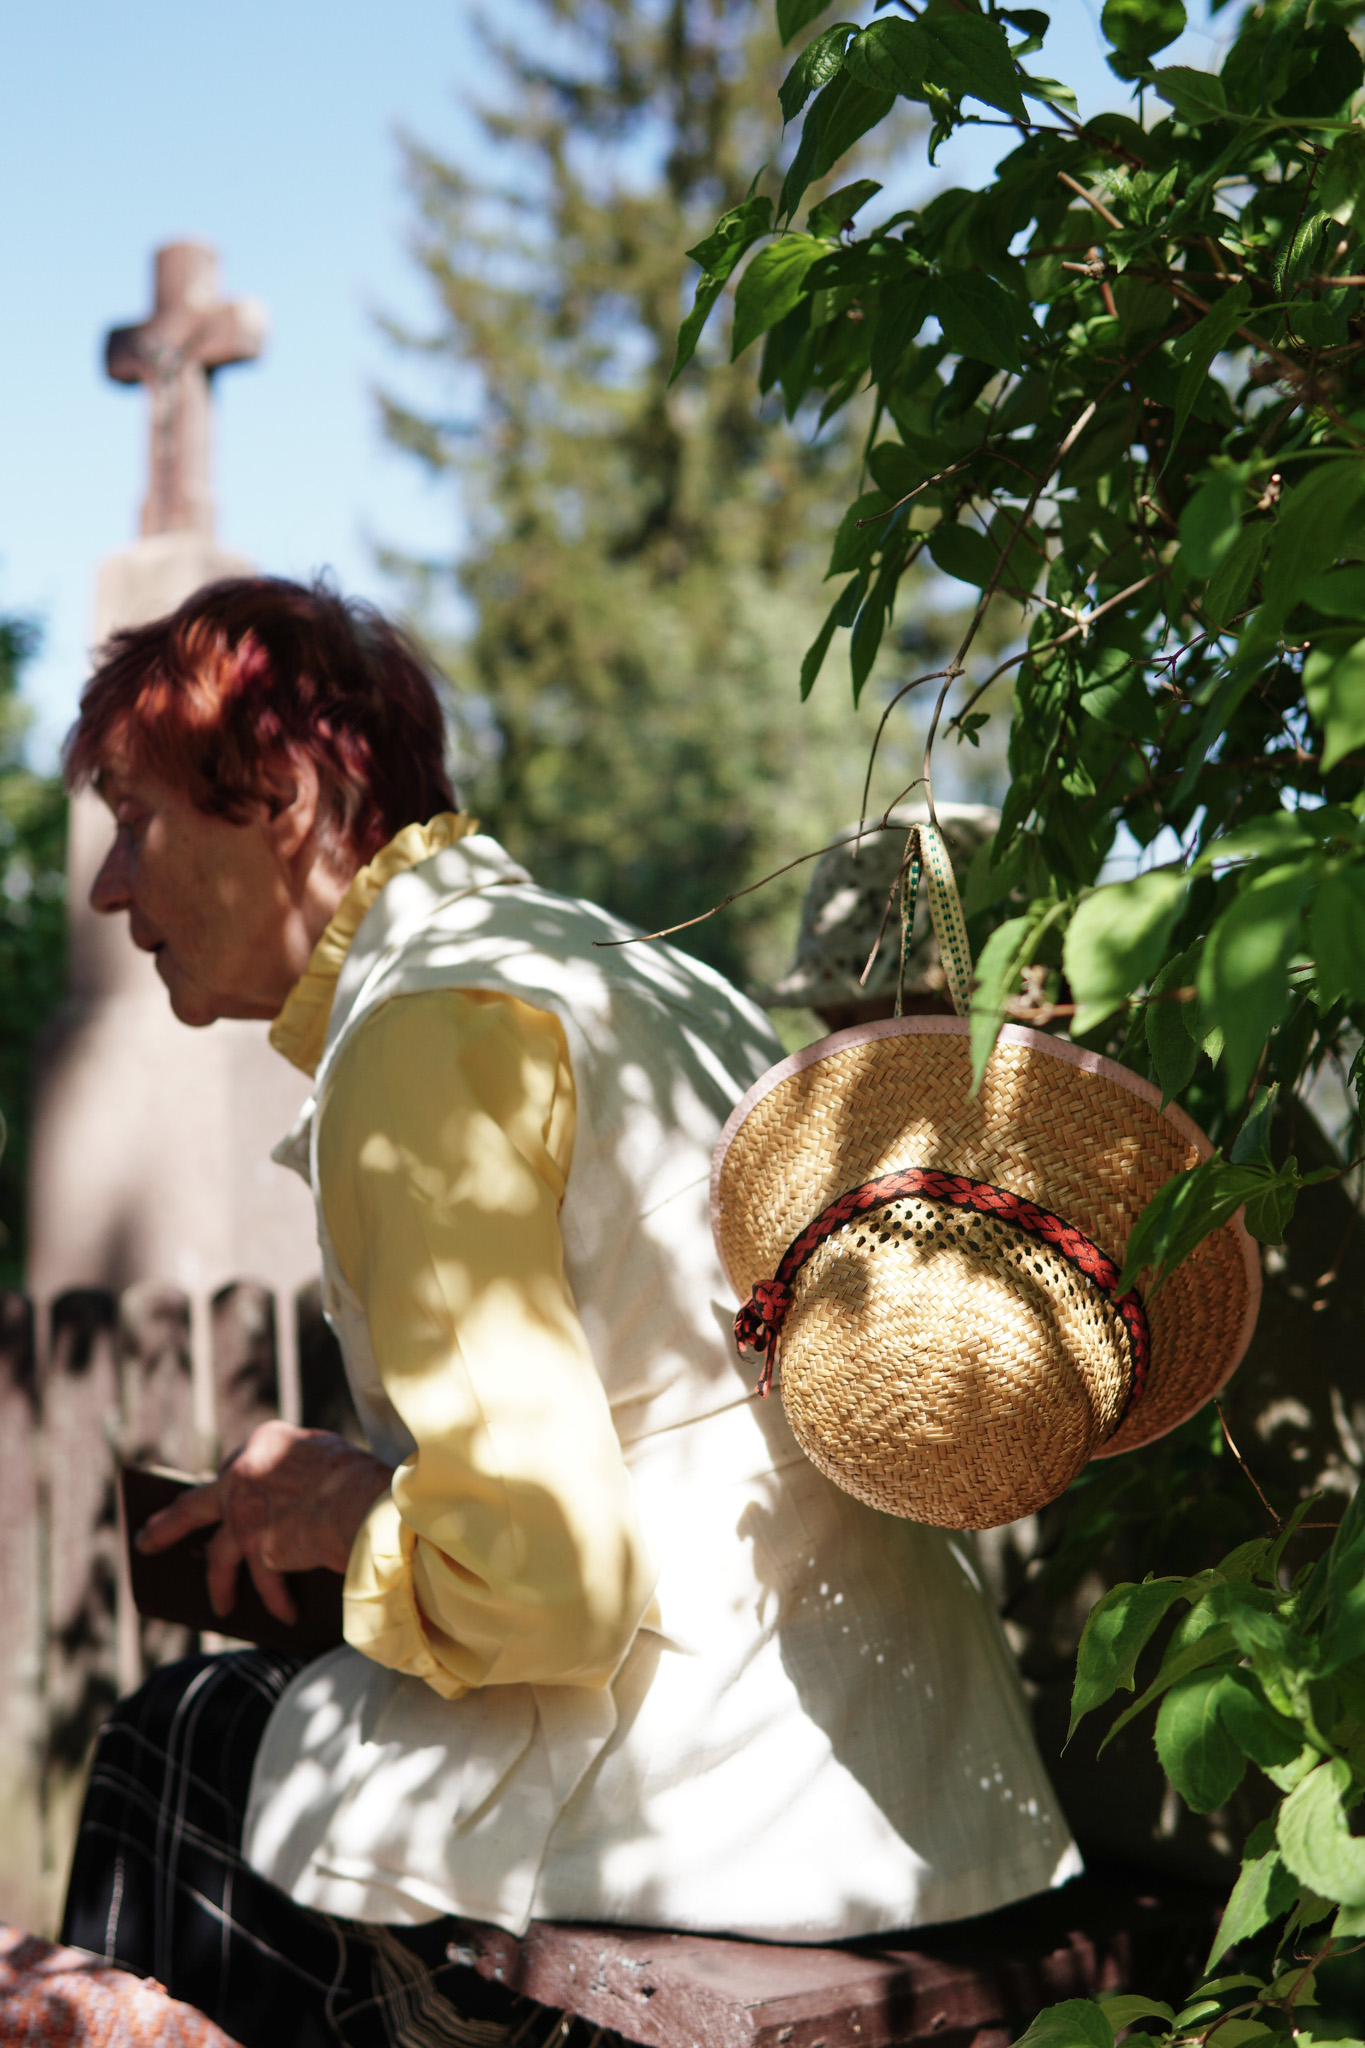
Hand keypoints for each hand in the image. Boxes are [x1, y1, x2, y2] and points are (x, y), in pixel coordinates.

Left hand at [137, 1421, 394, 1625]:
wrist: (366, 1503)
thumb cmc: (362, 1480)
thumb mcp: (325, 1457)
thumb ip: (297, 1471)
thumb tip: (283, 1510)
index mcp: (267, 1441)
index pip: (237, 1468)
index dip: (229, 1490)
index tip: (213, 1500)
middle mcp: (245, 1471)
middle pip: (195, 1505)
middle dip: (168, 1524)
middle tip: (146, 1540)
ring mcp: (243, 1510)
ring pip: (216, 1554)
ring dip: (218, 1584)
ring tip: (220, 1605)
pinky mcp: (253, 1546)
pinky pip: (260, 1581)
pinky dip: (275, 1599)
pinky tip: (284, 1615)